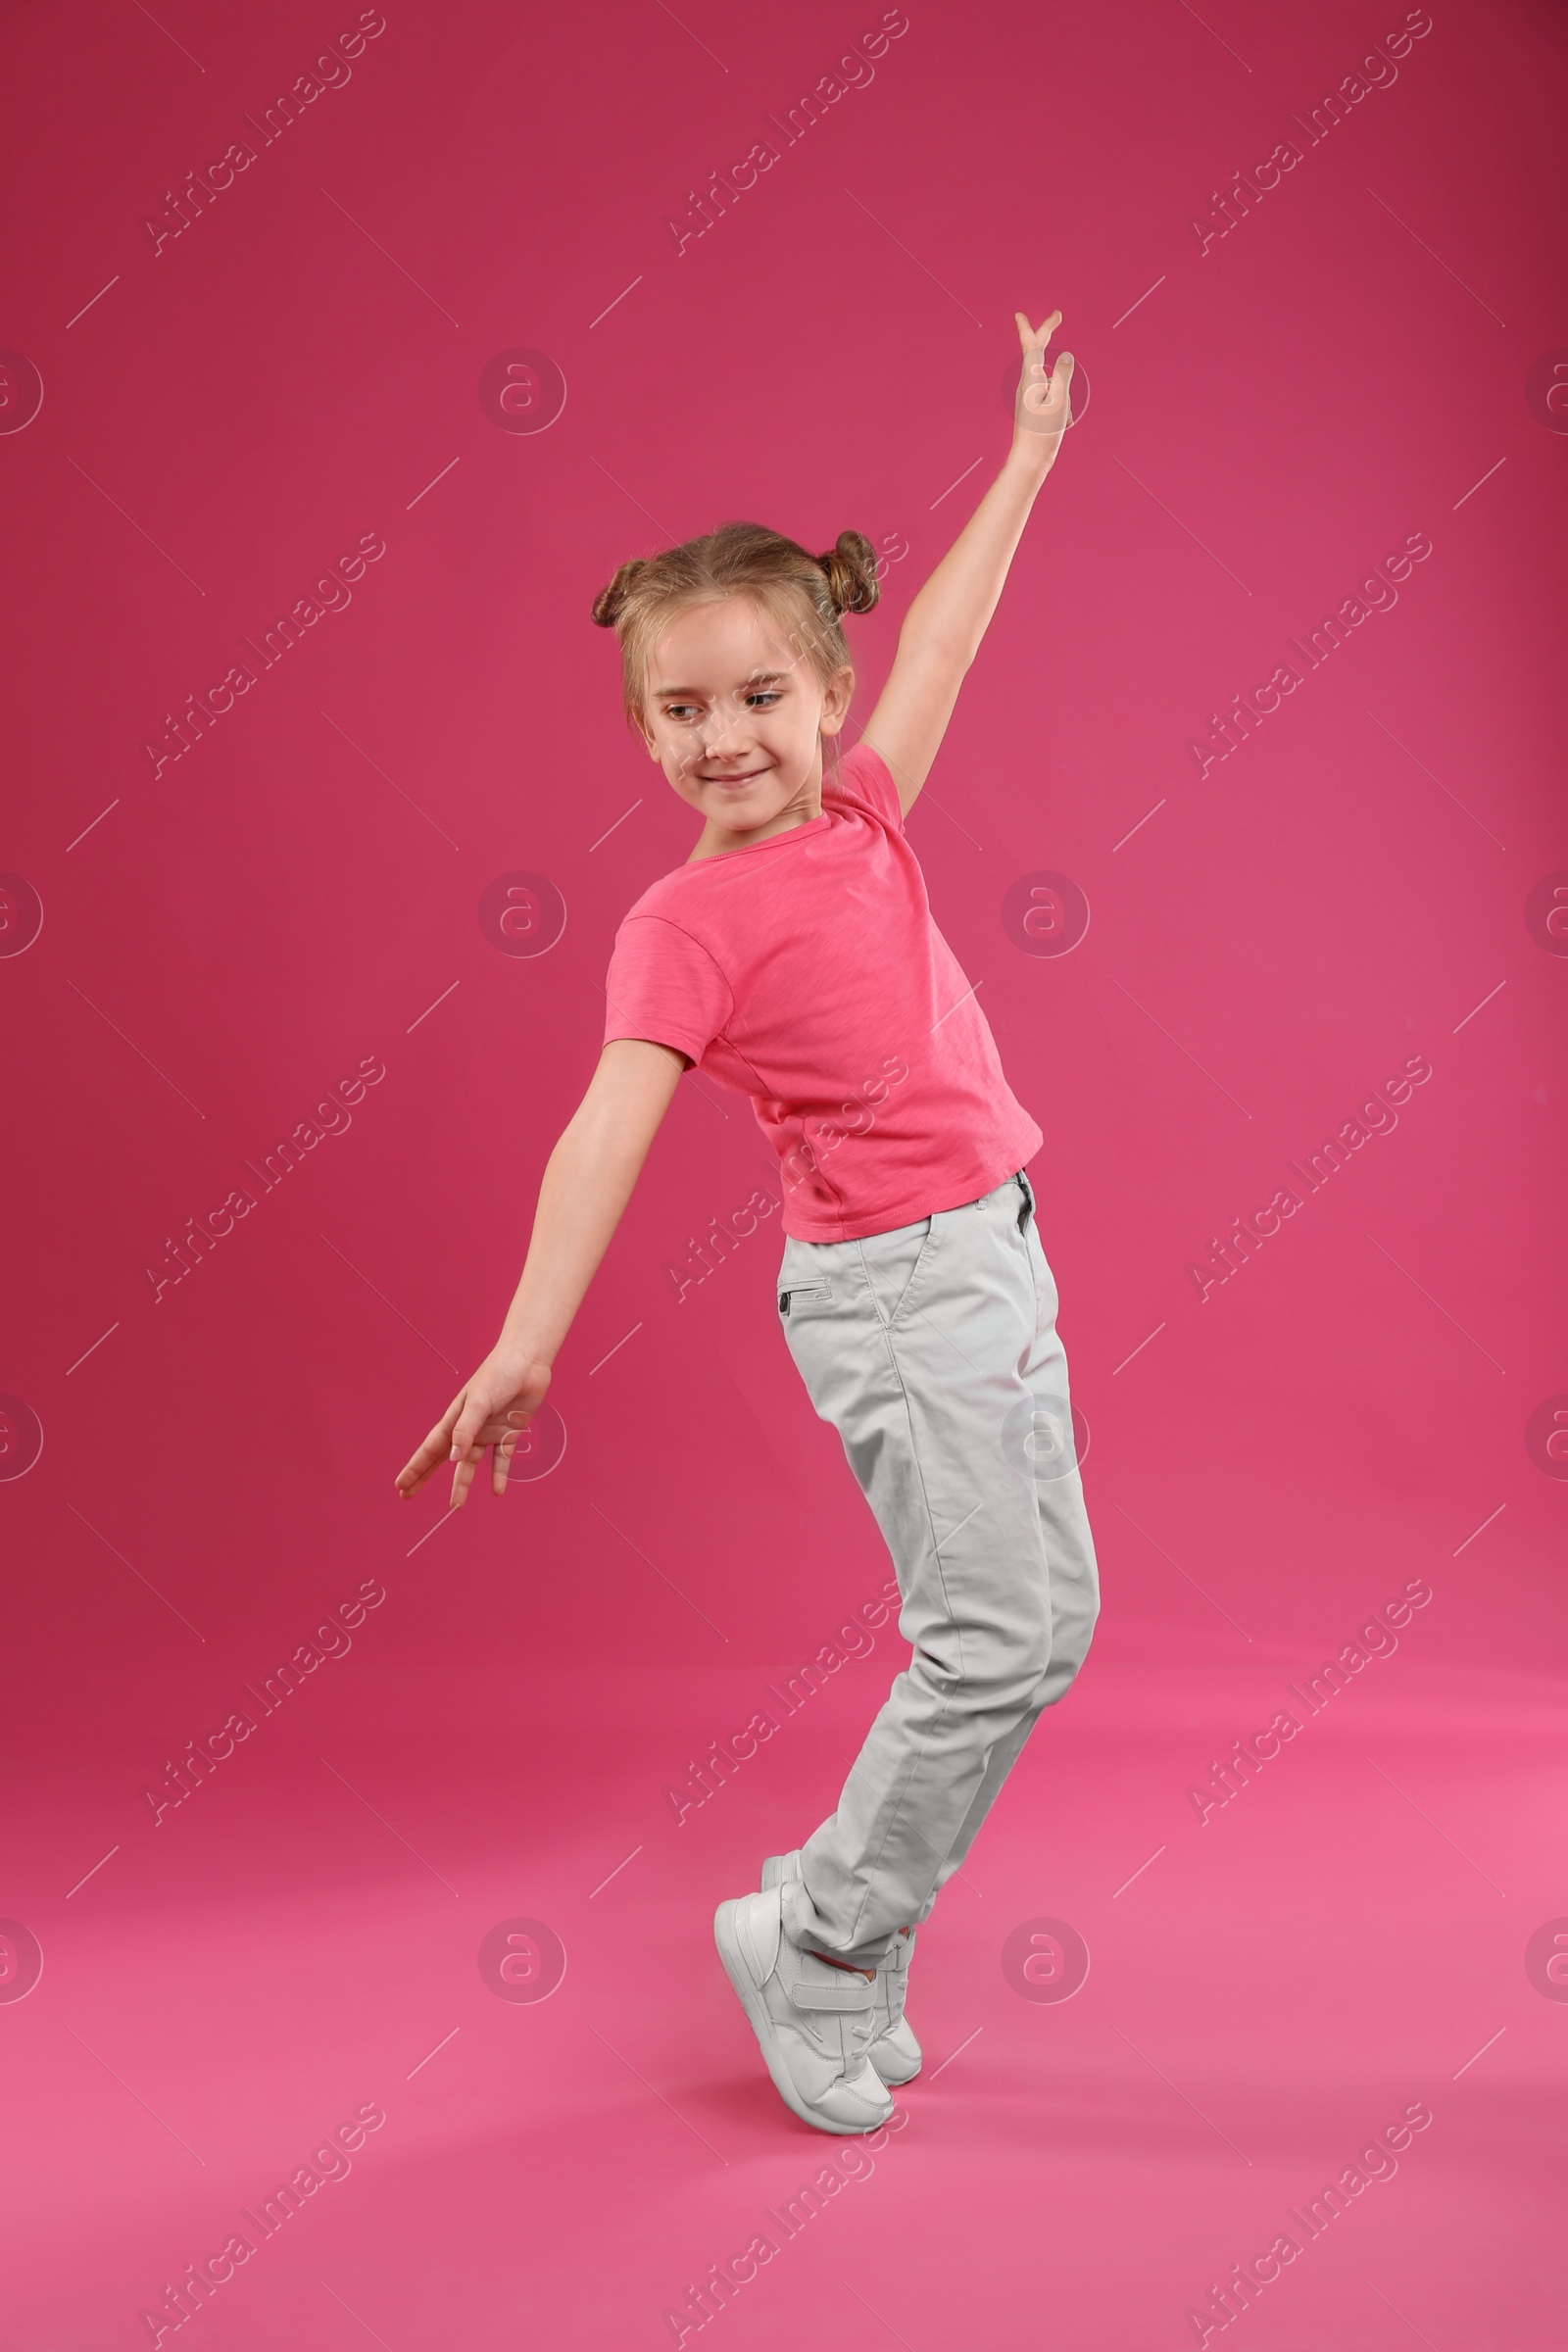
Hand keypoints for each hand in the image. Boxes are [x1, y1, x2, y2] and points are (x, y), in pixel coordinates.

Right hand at [395, 1350, 551, 1509]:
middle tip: (407, 1496)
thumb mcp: (479, 1402)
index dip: (415, 1467)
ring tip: (456, 1507)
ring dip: (463, 1484)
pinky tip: (497, 1491)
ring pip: (471, 1465)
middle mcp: (468, 1428)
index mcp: (455, 1419)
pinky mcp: (509, 1433)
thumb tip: (454, 1458)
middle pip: (443, 1459)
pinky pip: (502, 1459)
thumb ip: (466, 1430)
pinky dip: (499, 1475)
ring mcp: (488, 1432)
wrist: (527, 1362)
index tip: (400, 1485)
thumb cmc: (498, 1375)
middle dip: (425, 1476)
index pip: (430, 1449)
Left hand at [1010, 308, 1073, 471]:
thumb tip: (1065, 355)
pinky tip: (1063, 424)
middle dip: (1048, 334)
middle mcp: (1027, 384)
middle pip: (1038, 352)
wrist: (1030, 461)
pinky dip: (1063, 407)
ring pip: (1055, 382)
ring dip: (1065, 395)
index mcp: (1030, 379)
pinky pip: (1055, 397)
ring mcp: (1030, 395)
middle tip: (1057, 317)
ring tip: (1062, 418)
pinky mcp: (1035, 406)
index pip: (1030, 346)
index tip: (1019, 314)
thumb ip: (1063, 375)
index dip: (1029, 328)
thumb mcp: (1059, 401)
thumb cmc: (1043, 433)